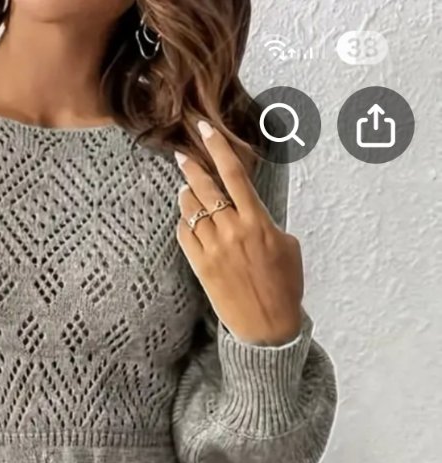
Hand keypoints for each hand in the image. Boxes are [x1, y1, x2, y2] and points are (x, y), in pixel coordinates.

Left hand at [176, 121, 304, 346]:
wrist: (267, 327)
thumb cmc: (284, 286)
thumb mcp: (287, 246)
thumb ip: (267, 223)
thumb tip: (250, 212)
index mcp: (257, 222)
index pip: (234, 175)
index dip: (218, 148)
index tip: (206, 130)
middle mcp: (232, 232)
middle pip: (206, 188)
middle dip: (192, 168)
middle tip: (182, 156)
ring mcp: (214, 250)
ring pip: (191, 211)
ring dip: (187, 196)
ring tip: (187, 189)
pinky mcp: (201, 268)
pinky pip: (185, 236)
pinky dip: (184, 224)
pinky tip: (187, 221)